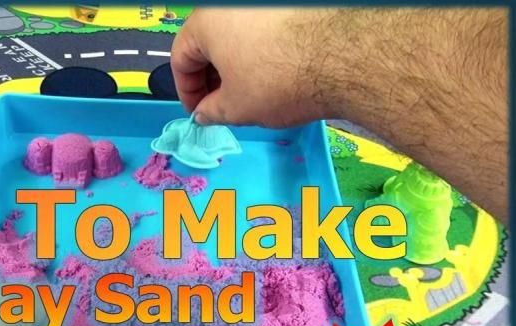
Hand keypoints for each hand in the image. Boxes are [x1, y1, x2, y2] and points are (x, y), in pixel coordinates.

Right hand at [171, 8, 332, 126]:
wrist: (344, 59)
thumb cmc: (282, 79)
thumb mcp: (236, 108)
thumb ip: (211, 111)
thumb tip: (205, 114)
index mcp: (207, 20)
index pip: (181, 57)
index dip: (186, 92)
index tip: (198, 111)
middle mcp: (233, 3)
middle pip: (209, 42)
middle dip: (212, 78)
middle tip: (221, 106)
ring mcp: (264, 4)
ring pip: (239, 35)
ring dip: (237, 64)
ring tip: (251, 93)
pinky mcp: (292, 7)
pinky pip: (265, 29)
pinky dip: (262, 51)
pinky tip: (275, 75)